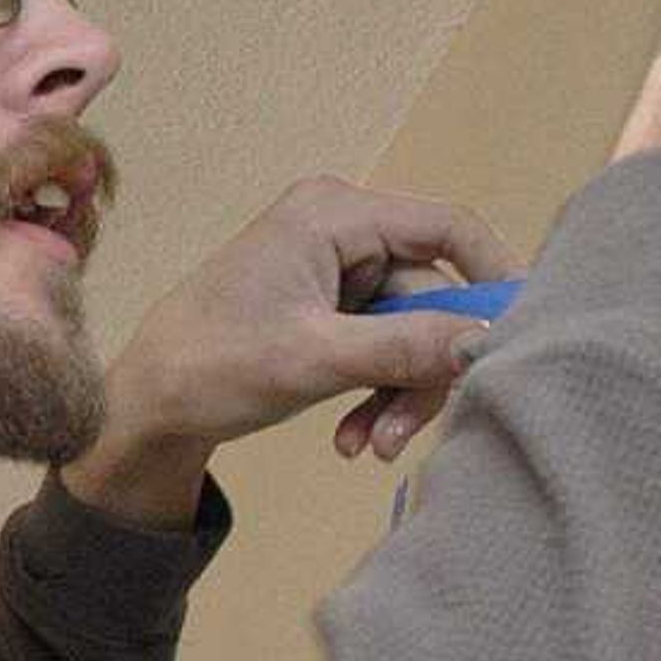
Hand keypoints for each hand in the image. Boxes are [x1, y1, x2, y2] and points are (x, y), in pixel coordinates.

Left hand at [63, 176, 520, 524]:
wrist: (143, 410)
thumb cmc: (210, 368)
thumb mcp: (316, 360)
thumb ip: (405, 347)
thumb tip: (486, 341)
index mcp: (333, 213)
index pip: (448, 226)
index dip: (493, 277)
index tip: (517, 336)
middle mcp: (339, 229)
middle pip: (430, 294)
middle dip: (422, 370)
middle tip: (400, 436)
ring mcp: (332, 270)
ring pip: (409, 331)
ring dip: (396, 392)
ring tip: (366, 446)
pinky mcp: (325, 309)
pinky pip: (380, 347)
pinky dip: (373, 392)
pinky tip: (348, 438)